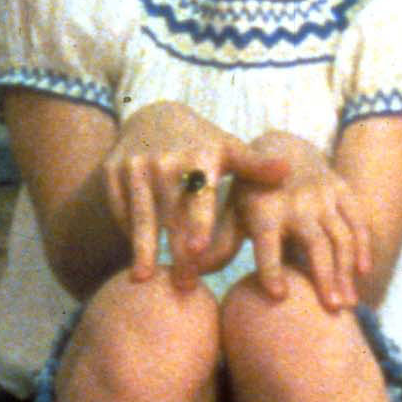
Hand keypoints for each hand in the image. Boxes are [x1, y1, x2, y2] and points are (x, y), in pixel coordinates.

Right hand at [100, 103, 250, 282]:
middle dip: (176, 250)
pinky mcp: (112, 174)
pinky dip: (128, 234)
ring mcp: (135, 167)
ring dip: (142, 249)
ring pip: (140, 216)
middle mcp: (164, 160)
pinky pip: (121, 210)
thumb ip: (256, 166)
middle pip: (170, 213)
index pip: (199, 196)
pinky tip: (138, 258)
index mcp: (198, 155)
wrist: (152, 116)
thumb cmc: (202, 144)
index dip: (197, 222)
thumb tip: (288, 171)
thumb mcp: (229, 149)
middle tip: (186, 285)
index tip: (197, 250)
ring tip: (144, 279)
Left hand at [225, 132, 372, 310]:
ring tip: (347, 304)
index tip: (278, 296)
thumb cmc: (252, 191)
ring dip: (346, 270)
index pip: (267, 241)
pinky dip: (364, 246)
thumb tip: (198, 271)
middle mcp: (296, 202)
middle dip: (323, 275)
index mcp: (263, 208)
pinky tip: (363, 273)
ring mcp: (323, 197)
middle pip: (314, 243)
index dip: (271, 267)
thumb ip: (221, 241)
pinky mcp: (343, 192)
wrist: (283, 146)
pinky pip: (358, 221)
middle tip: (331, 309)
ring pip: (341, 236)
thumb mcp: (233, 209)